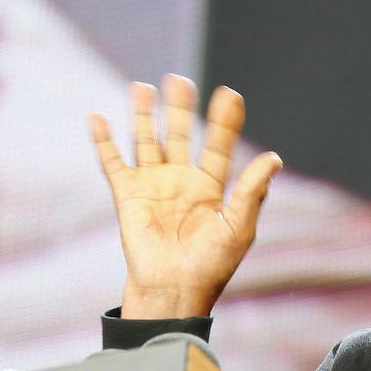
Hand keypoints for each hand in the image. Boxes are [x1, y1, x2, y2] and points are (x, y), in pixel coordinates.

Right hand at [89, 75, 282, 317]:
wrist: (173, 290)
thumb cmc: (210, 265)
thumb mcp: (238, 228)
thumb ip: (251, 192)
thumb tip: (273, 158)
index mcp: (210, 188)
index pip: (218, 145)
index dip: (224, 122)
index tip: (229, 94)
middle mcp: (180, 181)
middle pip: (179, 135)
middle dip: (180, 109)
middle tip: (181, 80)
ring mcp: (152, 186)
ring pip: (146, 141)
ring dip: (143, 115)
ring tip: (142, 86)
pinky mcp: (127, 196)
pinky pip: (113, 163)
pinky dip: (103, 141)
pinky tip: (97, 116)